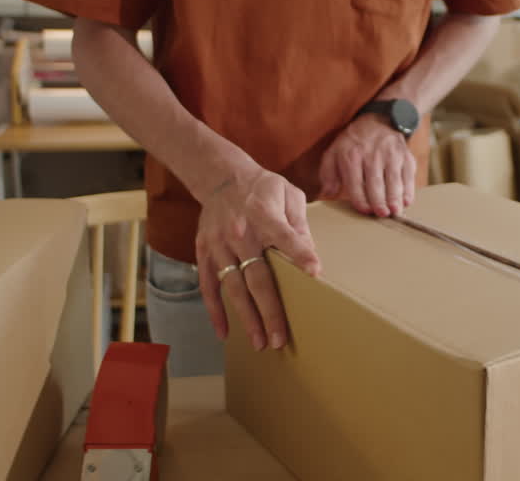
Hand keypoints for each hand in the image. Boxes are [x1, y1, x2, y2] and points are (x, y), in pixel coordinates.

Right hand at [194, 164, 319, 350]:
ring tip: (260, 342)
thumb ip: (299, 223)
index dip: (301, 254)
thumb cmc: (263, 188)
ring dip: (246, 317)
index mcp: (264, 214)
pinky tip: (224, 332)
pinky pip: (208, 285)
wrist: (221, 176)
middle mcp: (240, 232)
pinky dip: (215, 310)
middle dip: (270, 310)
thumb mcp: (288, 193)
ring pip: (233, 287)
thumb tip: (309, 254)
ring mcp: (219, 244)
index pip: (285, 236)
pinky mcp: (204, 251)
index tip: (315, 274)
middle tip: (281, 338)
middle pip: (257, 276)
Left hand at [319, 113, 416, 216]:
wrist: (379, 121)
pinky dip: (408, 189)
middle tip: (382, 214)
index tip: (365, 211)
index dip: (360, 198)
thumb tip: (327, 194)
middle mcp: (373, 154)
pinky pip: (408, 175)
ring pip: (394, 179)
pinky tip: (406, 201)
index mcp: (352, 155)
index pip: (355, 182)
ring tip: (395, 211)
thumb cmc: (354, 144)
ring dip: (395, 197)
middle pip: (376, 182)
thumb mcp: (334, 152)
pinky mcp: (405, 157)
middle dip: (379, 200)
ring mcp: (391, 155)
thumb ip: (328, 174)